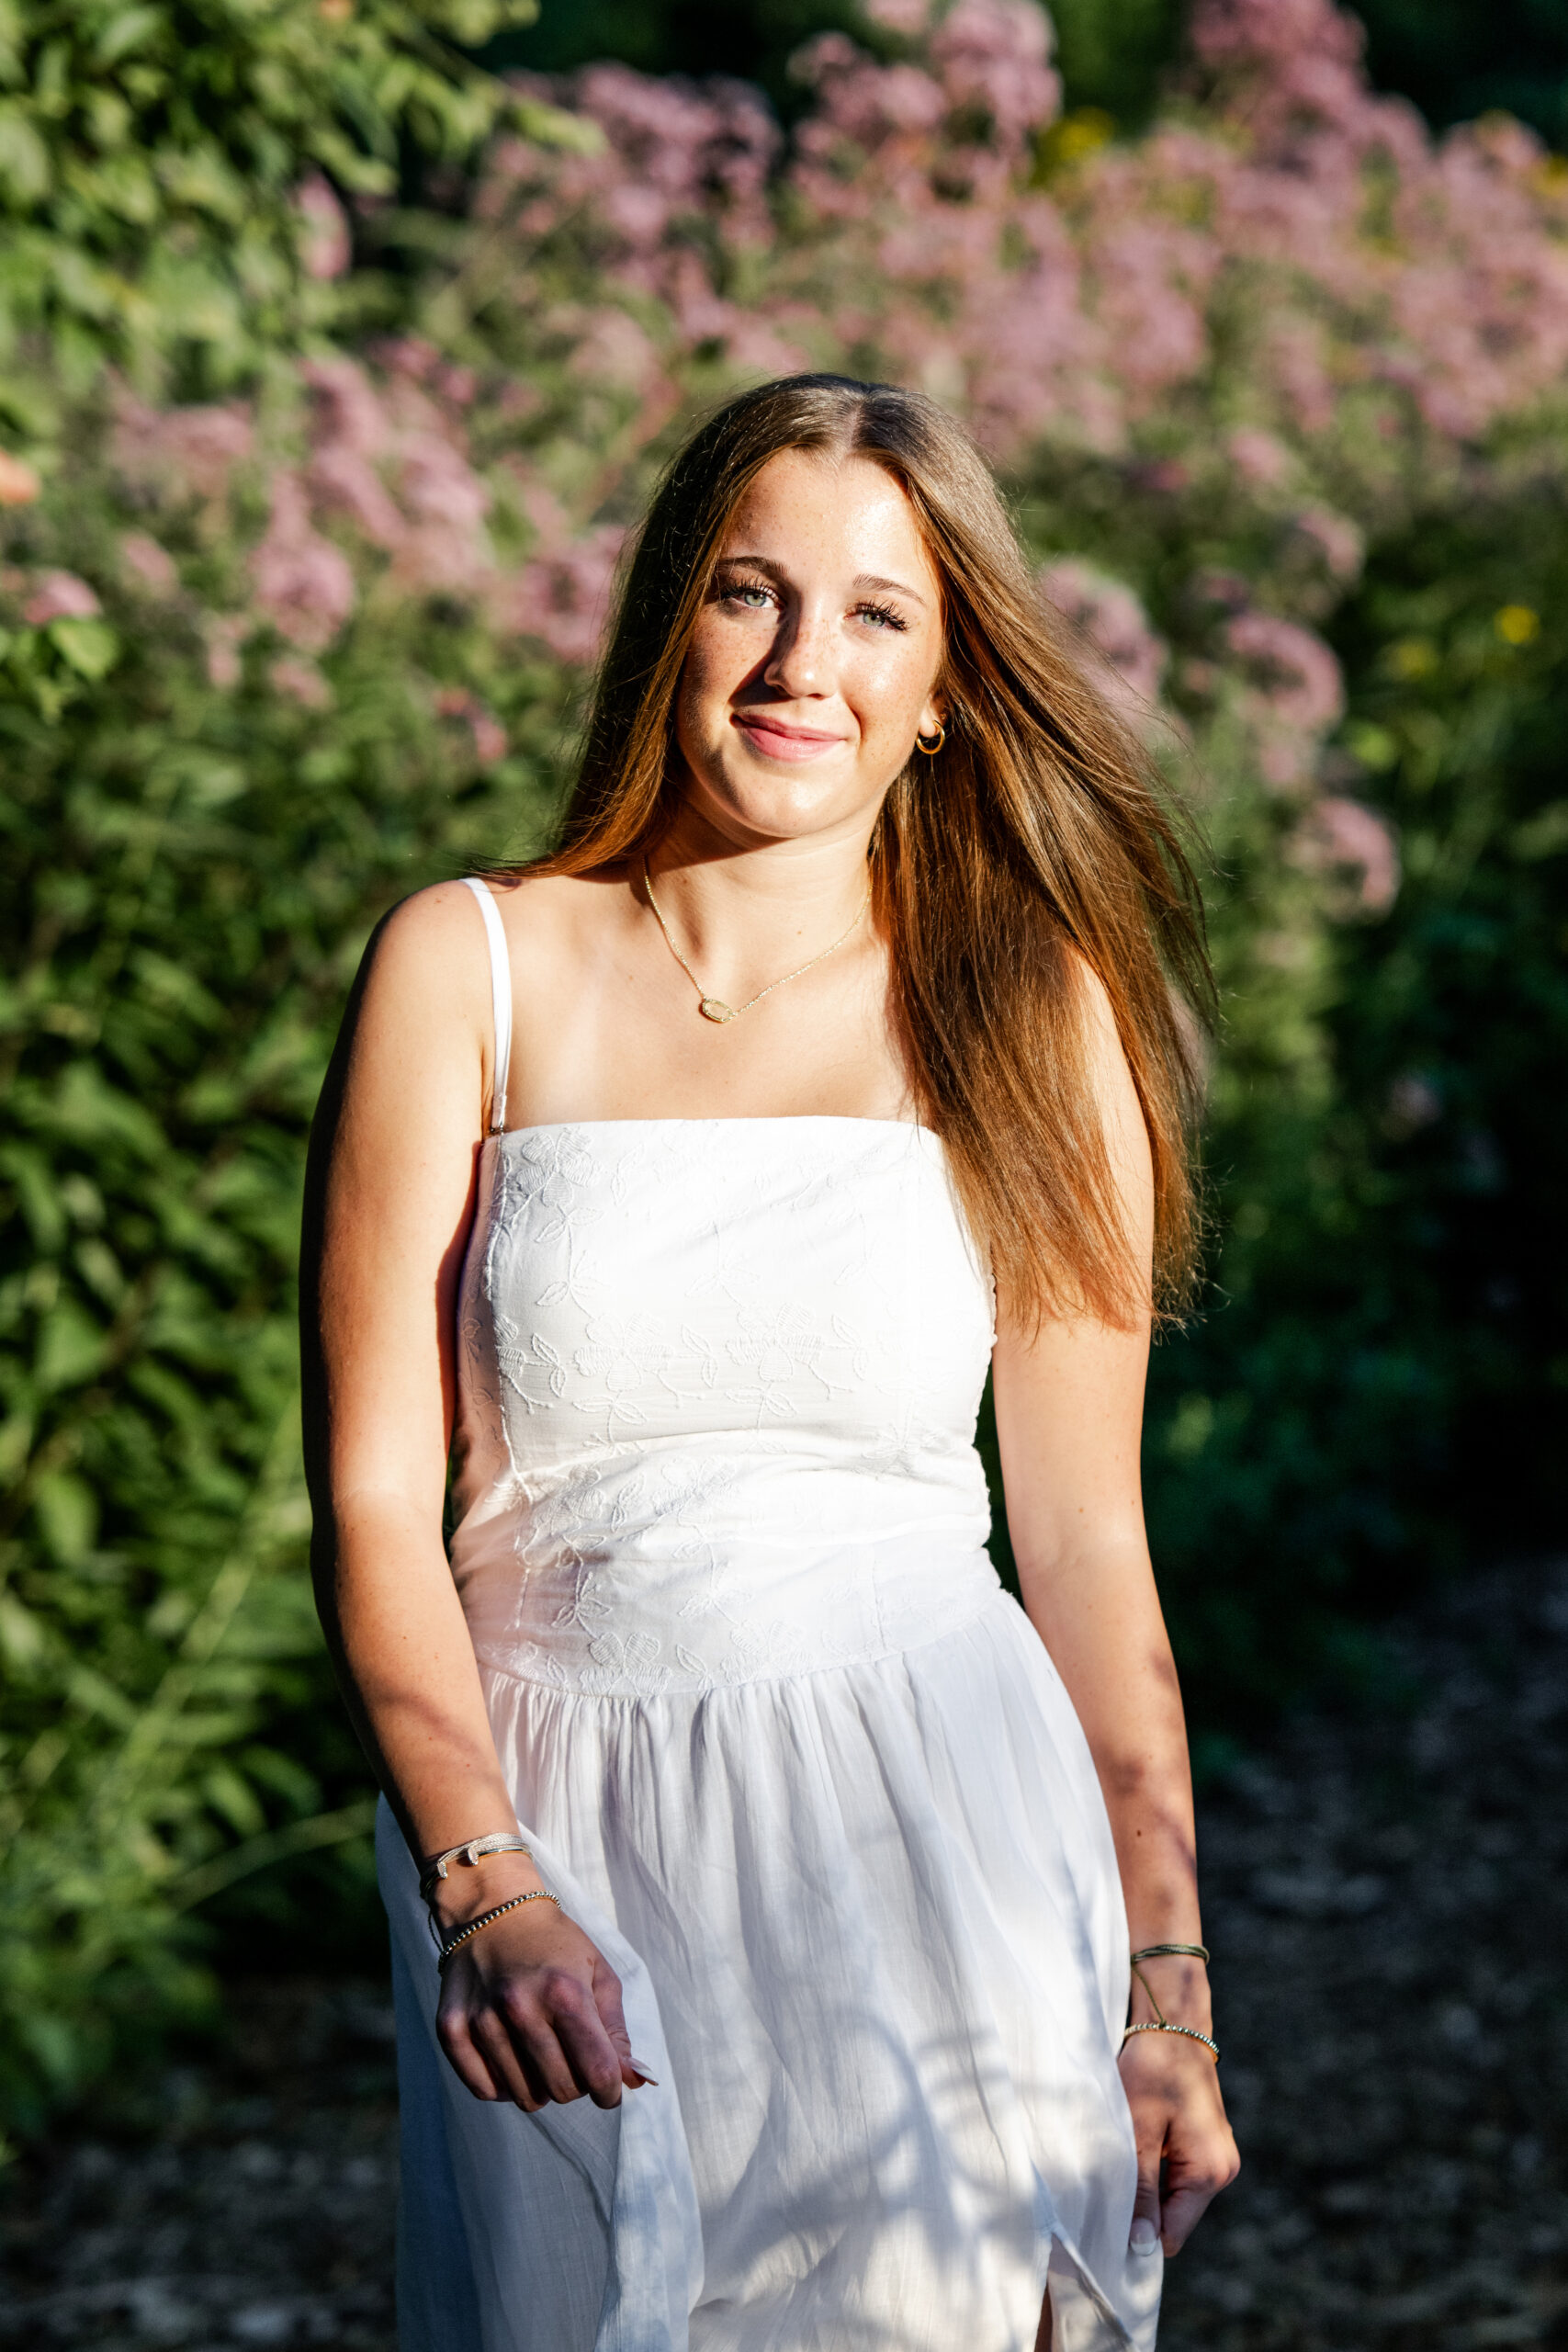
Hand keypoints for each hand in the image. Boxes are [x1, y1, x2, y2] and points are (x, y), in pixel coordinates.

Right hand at [436, 1898, 648, 2111]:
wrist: (493, 1910)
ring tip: (540, 2053)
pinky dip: (503, 2086)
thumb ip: (616, 2031)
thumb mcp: (598, 1972)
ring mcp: (482, 2021)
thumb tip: (632, 2082)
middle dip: (576, 2085)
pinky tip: (511, 2059)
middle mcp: (521, 2009)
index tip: (609, 2087)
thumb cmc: (554, 1943)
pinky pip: (484, 2090)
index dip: (611, 2090)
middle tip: (571, 2059)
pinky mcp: (451, 2029)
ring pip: (525, 2096)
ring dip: (540, 2086)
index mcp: (565, 1993)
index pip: (597, 2071)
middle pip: (562, 2090)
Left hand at [1119, 2027, 1238, 2255]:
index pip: (1172, 2232)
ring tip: (1125, 2151)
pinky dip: (1155, 2166)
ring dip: (1147, 2182)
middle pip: (1174, 2215)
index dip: (1140, 2233)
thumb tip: (1141, 2245)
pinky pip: (1178, 2173)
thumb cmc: (1152, 2072)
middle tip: (1110, 2176)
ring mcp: (1218, 2156)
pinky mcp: (1207, 2142)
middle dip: (1143, 2205)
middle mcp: (1223, 2170)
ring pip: (1174, 2194)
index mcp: (1210, 2173)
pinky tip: (1138, 2141)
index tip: (1107, 2218)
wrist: (1171, 2023)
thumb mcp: (1138, 2133)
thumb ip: (1142, 2190)